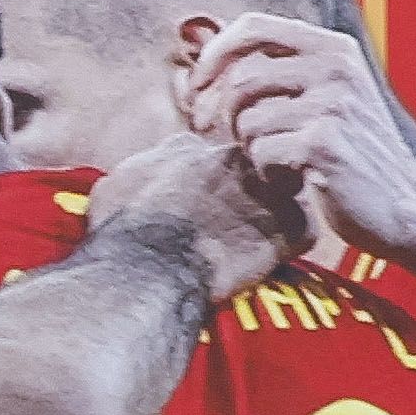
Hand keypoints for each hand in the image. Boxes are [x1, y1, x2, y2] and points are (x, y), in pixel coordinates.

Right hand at [86, 123, 302, 301]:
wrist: (150, 267)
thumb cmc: (123, 231)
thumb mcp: (112, 186)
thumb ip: (137, 172)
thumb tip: (138, 173)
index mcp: (191, 148)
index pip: (210, 156)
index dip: (207, 181)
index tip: (201, 203)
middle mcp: (235, 159)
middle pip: (252, 169)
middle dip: (246, 190)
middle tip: (230, 222)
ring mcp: (267, 190)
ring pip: (284, 194)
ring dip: (274, 213)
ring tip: (252, 241)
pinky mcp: (291, 226)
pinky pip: (303, 232)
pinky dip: (290, 246)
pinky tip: (268, 261)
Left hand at [178, 15, 415, 258]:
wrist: (404, 203)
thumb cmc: (354, 151)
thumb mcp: (328, 94)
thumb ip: (282, 69)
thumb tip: (206, 47)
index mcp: (334, 48)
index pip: (253, 26)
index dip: (213, 54)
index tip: (197, 86)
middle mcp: (336, 68)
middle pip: (240, 79)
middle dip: (226, 116)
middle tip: (238, 140)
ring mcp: (333, 105)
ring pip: (247, 121)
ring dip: (252, 149)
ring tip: (280, 160)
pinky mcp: (324, 144)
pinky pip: (261, 153)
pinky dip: (267, 173)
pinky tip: (293, 179)